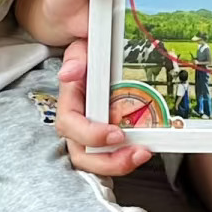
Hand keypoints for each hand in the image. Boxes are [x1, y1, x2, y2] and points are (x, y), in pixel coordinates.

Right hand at [54, 40, 151, 175]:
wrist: (99, 56)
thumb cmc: (90, 54)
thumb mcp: (82, 47)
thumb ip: (76, 57)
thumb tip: (69, 73)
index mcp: (69, 100)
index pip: (71, 125)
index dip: (91, 135)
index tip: (116, 134)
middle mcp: (76, 122)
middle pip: (82, 154)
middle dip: (108, 161)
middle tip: (135, 153)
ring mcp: (90, 133)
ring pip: (96, 161)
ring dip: (119, 164)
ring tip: (142, 154)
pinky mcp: (105, 139)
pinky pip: (110, 157)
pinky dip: (125, 160)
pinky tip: (141, 153)